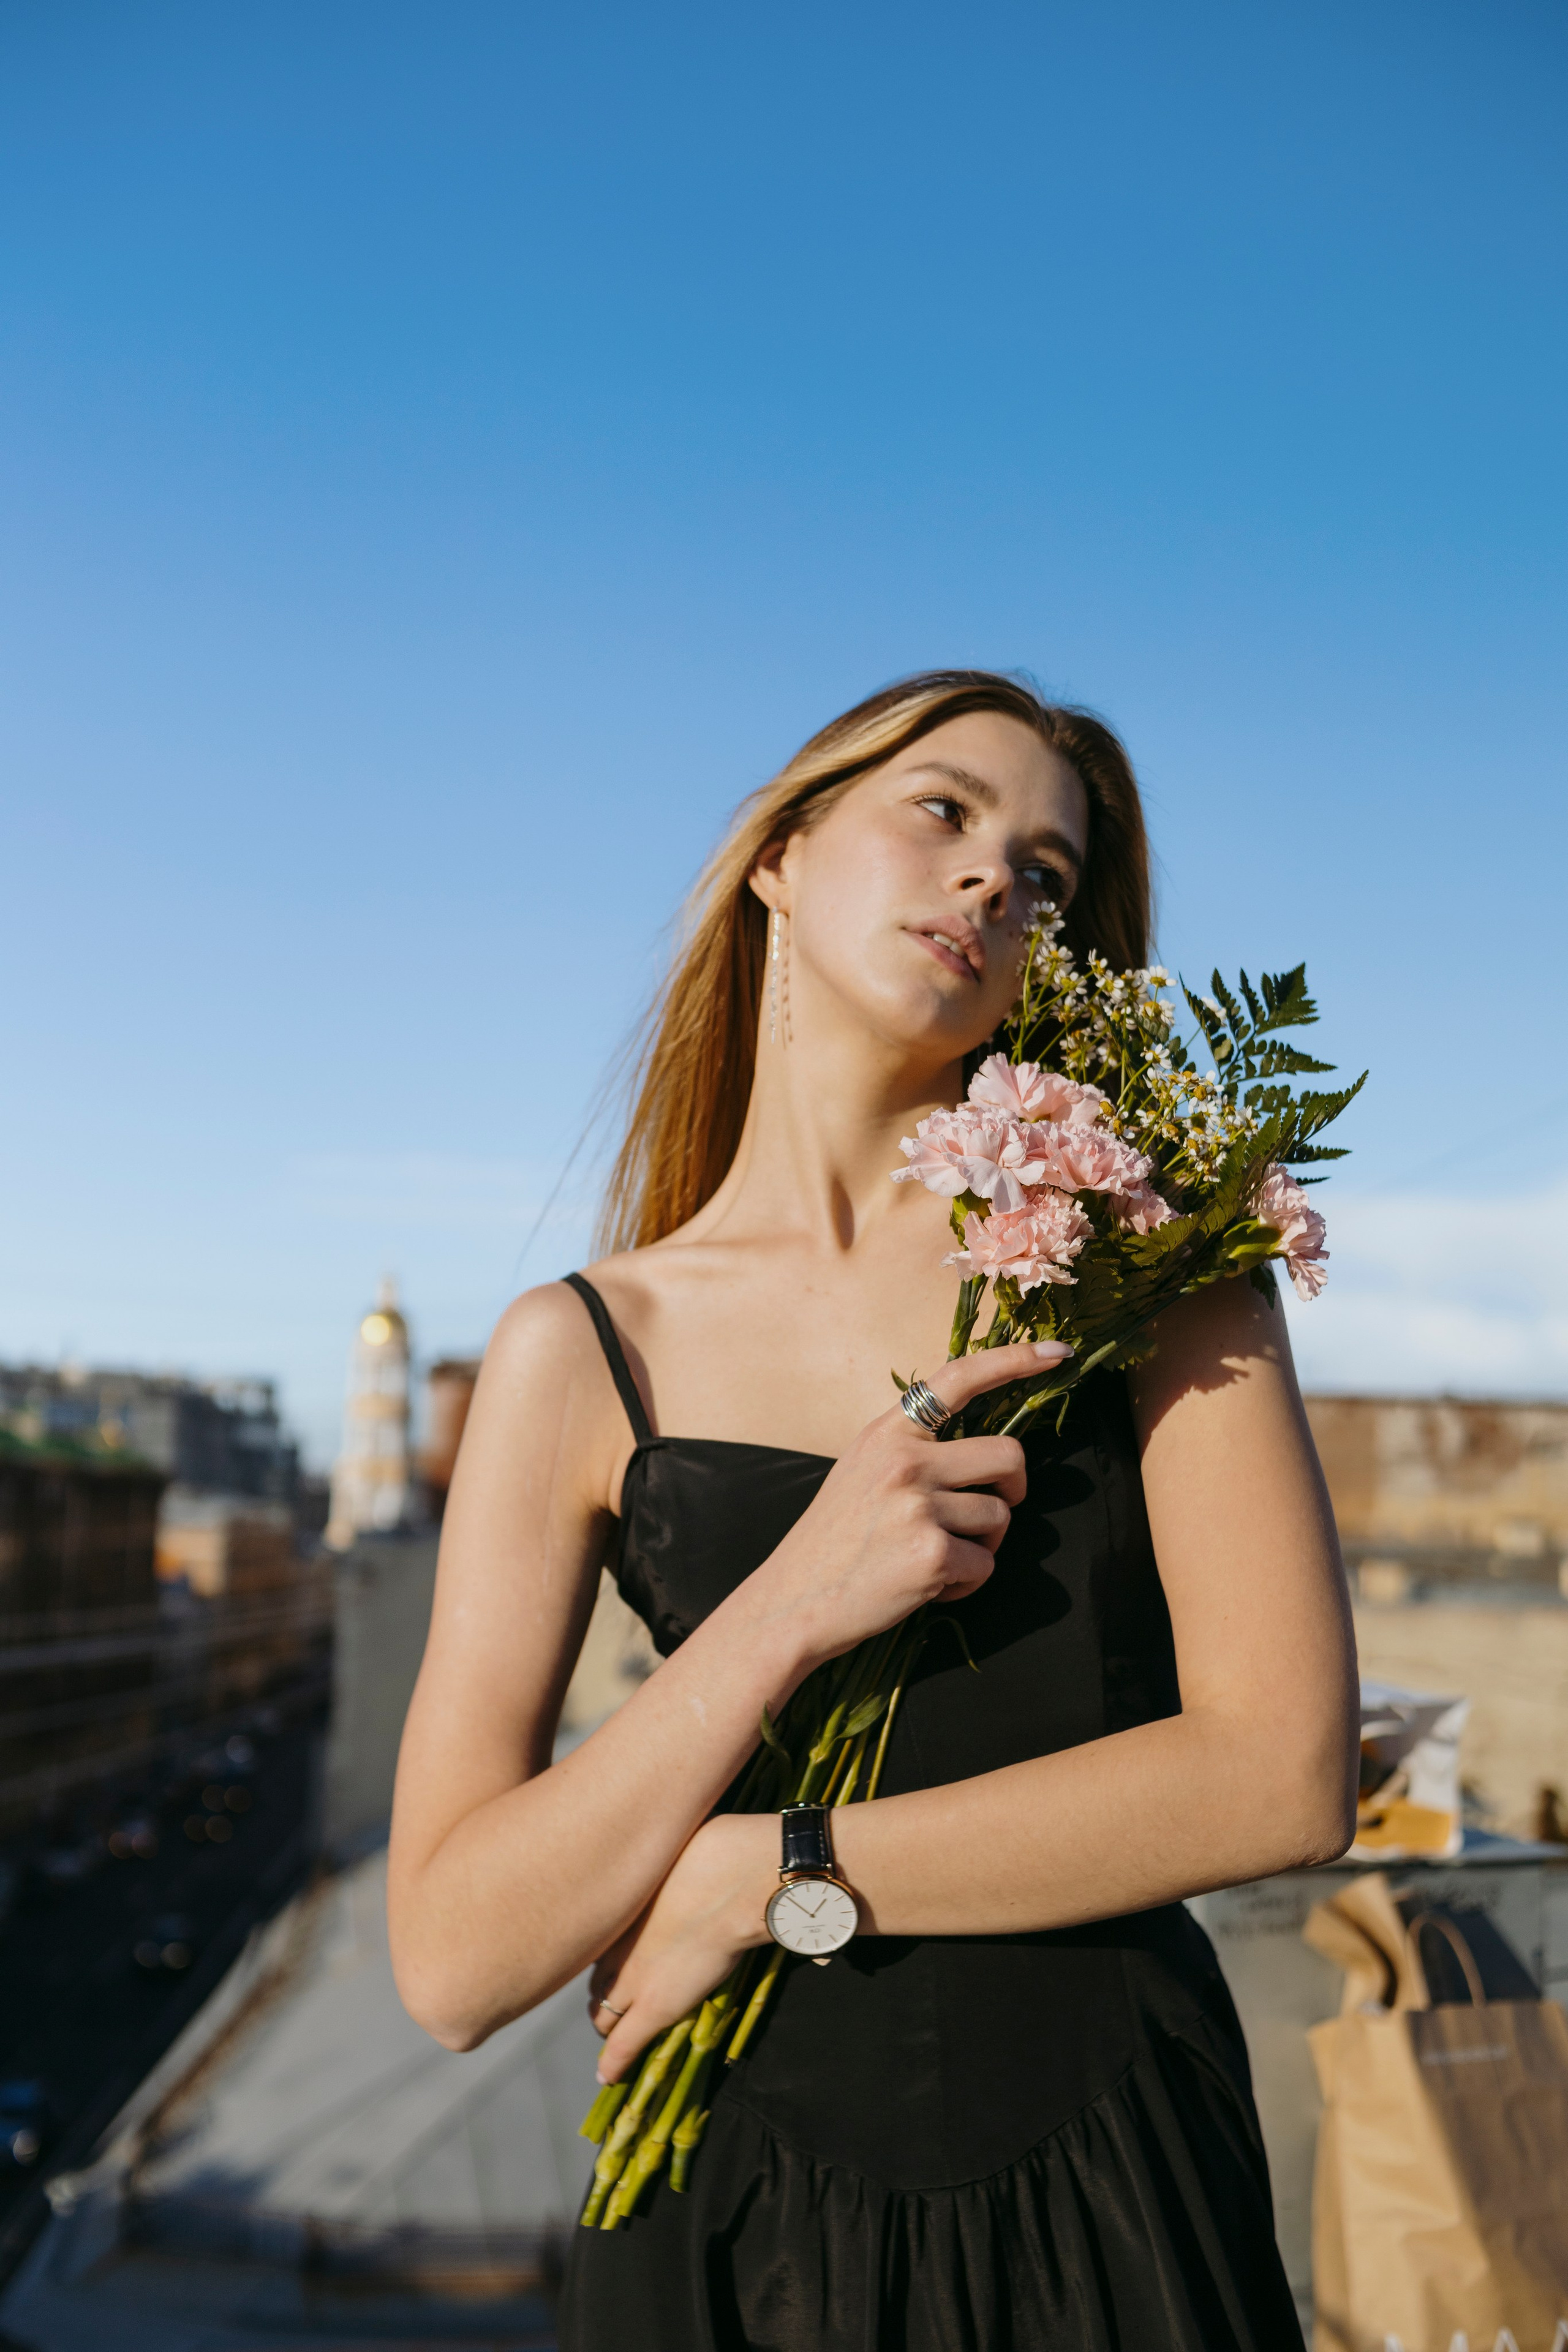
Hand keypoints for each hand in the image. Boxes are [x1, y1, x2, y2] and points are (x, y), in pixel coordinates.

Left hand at [589, 1812, 774, 2081]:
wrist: (739, 1881)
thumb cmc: (718, 1850)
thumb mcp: (677, 1844)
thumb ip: (666, 1864)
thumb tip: (679, 1845)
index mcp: (617, 1906)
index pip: (593, 1945)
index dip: (606, 1957)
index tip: (616, 1959)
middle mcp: (614, 1944)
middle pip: (594, 1980)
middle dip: (603, 1991)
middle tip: (617, 1997)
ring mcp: (632, 1979)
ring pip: (603, 2014)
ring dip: (610, 2023)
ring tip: (619, 2030)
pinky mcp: (654, 2008)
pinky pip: (624, 2044)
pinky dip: (615, 2064)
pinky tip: (610, 2077)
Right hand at [752, 1338, 1071, 1671]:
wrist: (793, 1601)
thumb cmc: (834, 1540)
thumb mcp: (862, 1469)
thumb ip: (912, 1448)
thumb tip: (976, 1446)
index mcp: (888, 1433)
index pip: (959, 1378)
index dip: (1014, 1360)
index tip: (1058, 1353)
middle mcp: (905, 1461)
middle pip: (1008, 1455)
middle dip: (1013, 1488)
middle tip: (993, 1509)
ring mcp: (919, 1506)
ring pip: (1000, 1516)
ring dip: (981, 1544)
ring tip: (935, 1557)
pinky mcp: (933, 1553)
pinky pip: (985, 1564)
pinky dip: (966, 1582)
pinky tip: (927, 1585)